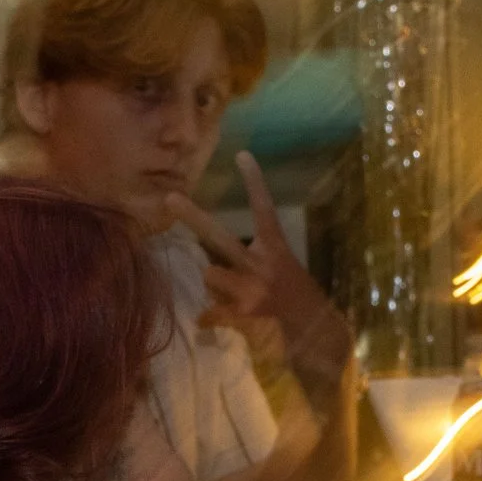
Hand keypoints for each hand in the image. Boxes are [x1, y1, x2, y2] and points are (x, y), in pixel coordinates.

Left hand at [167, 152, 354, 395]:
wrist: (312, 325)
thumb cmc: (289, 288)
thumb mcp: (277, 262)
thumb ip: (248, 254)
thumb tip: (211, 259)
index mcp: (275, 246)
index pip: (263, 208)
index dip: (254, 182)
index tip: (241, 155)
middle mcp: (262, 263)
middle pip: (220, 237)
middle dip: (193, 218)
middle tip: (169, 198)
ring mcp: (252, 288)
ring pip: (210, 275)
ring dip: (213, 282)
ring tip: (230, 290)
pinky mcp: (244, 313)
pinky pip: (210, 312)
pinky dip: (206, 317)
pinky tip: (206, 321)